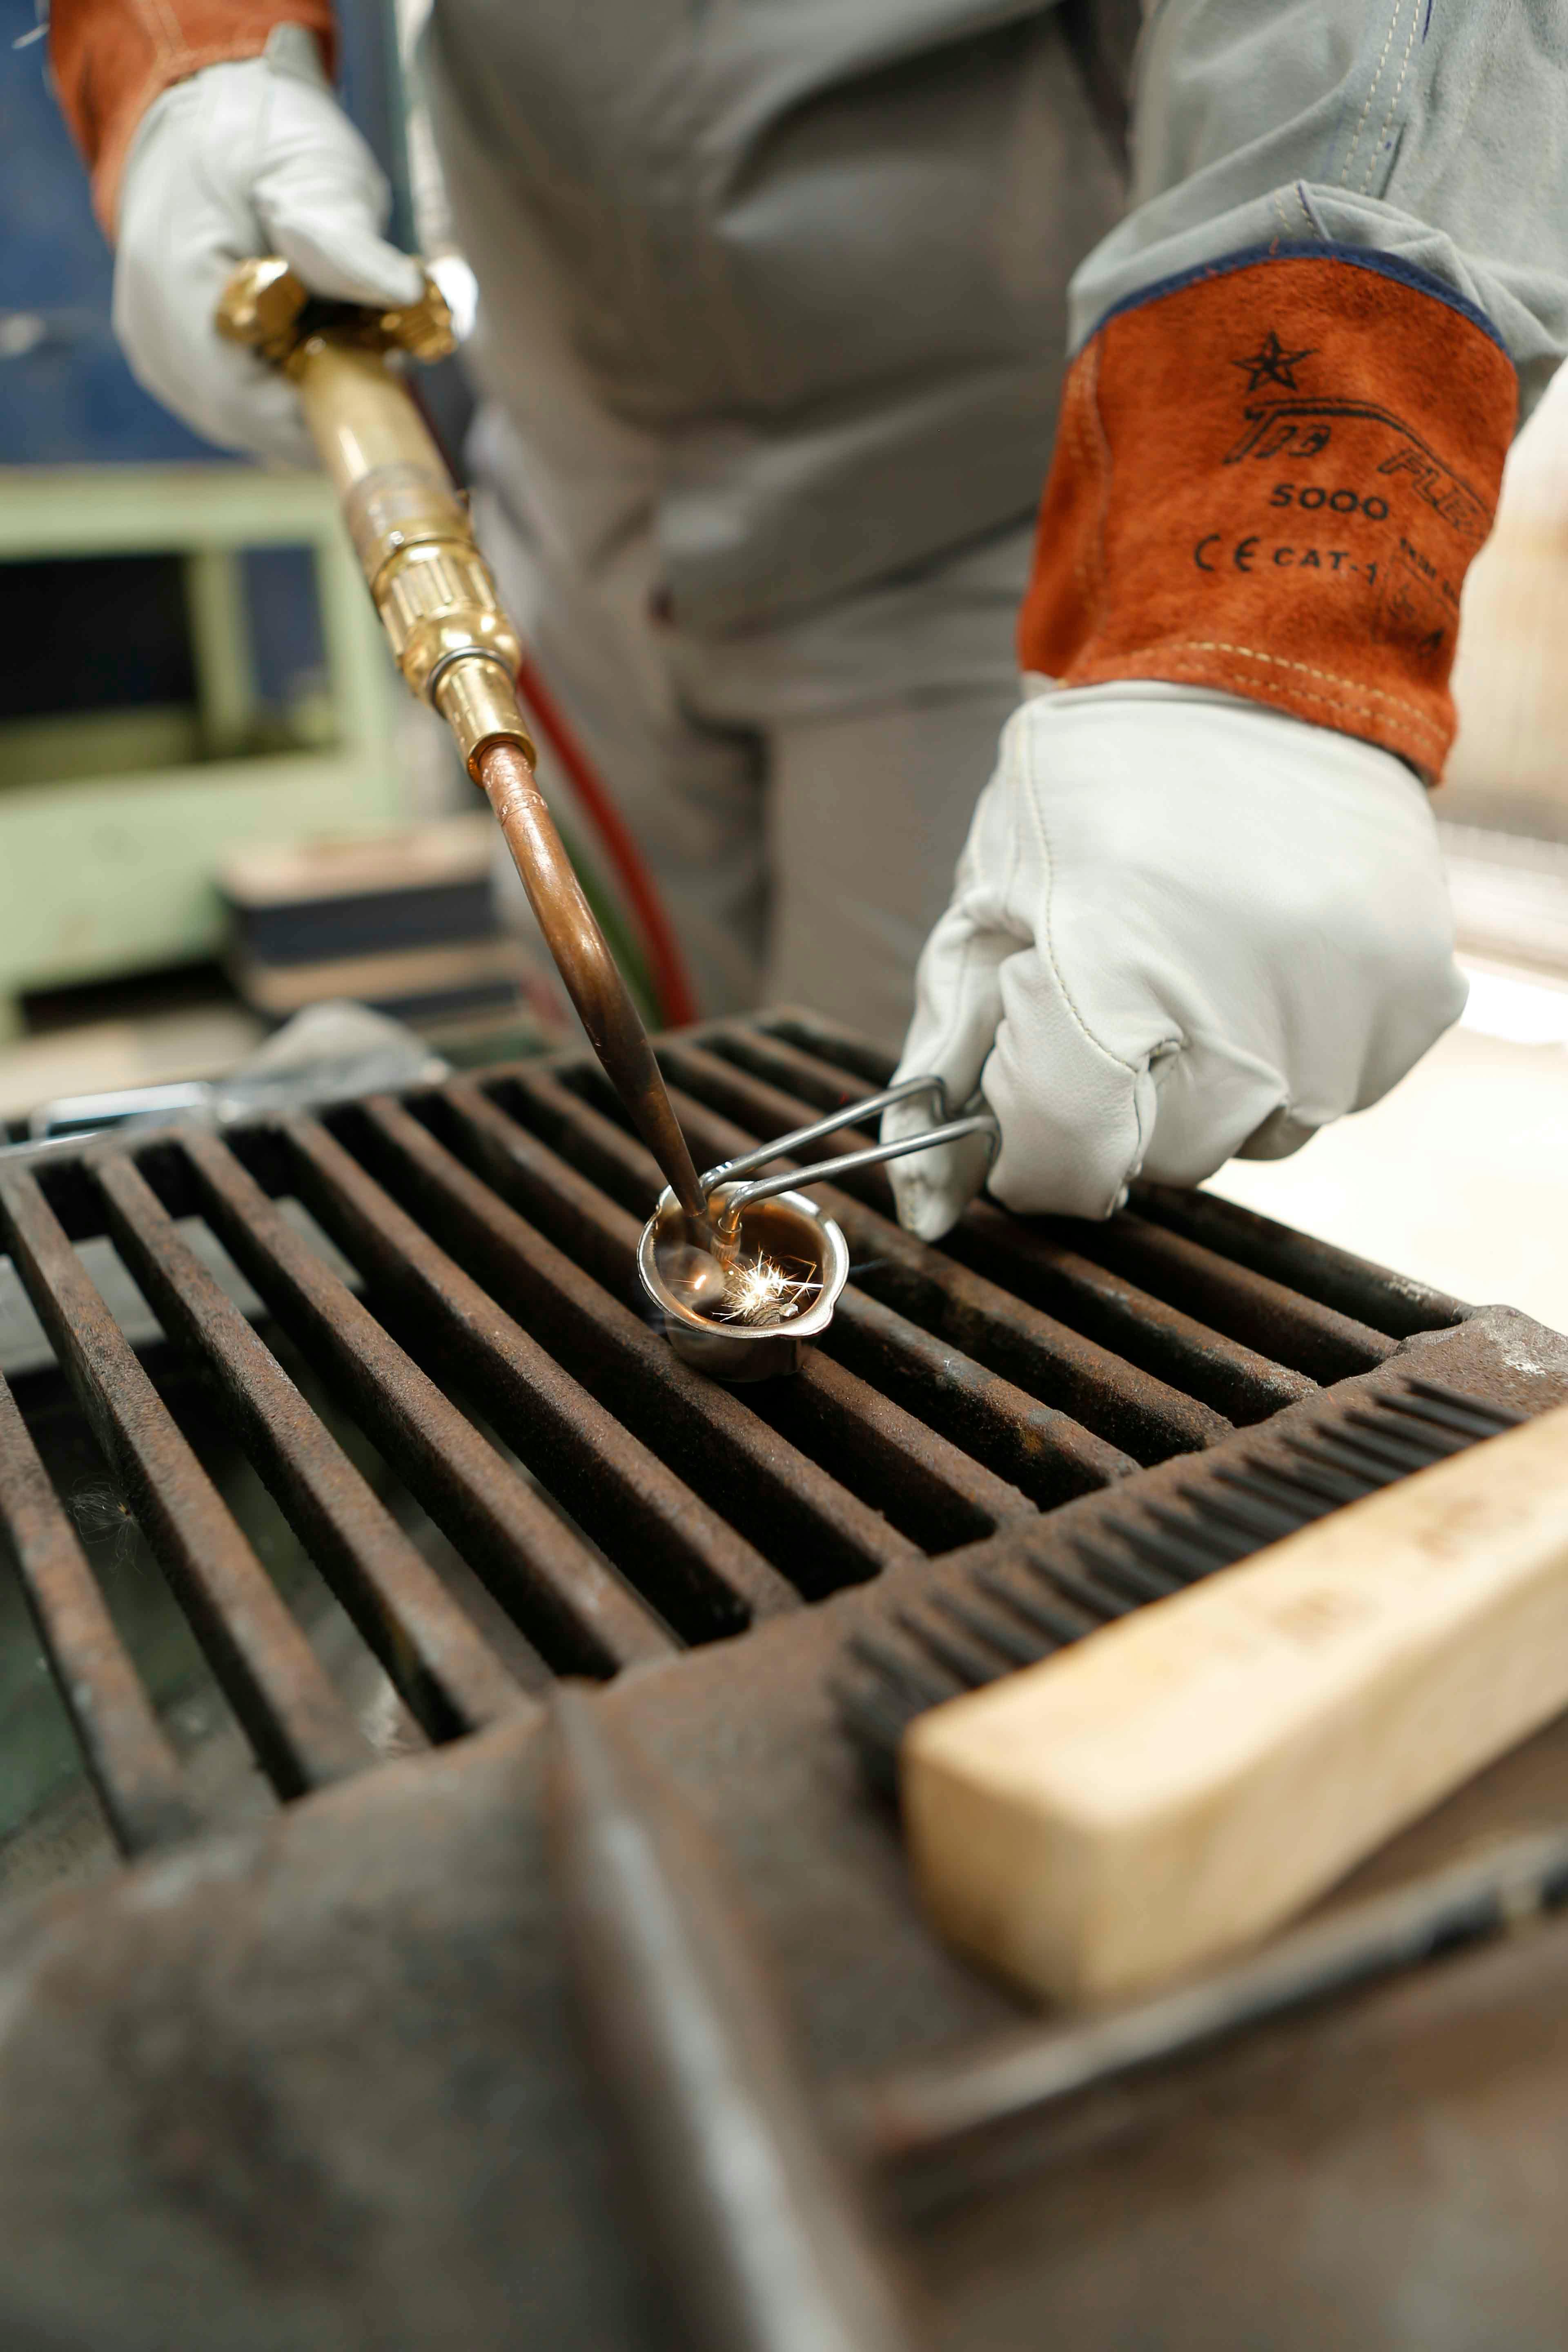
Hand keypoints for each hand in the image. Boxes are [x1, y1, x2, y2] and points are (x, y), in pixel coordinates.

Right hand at [113, 24, 422, 465]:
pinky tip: (309, 347)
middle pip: (246, 422)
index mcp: (176, 284)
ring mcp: (156, 349)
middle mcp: (152, 331)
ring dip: (299, 400)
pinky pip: (232, 402)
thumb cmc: (260, 134)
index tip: (379, 395)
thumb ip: (345, 236)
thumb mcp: (314, 166)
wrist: (202, 110)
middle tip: (376, 368)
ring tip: (341, 346)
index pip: (244, 400)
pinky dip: (279, 387)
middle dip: (317, 409)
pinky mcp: (169, 356)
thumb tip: (402, 292)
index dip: (316, 415)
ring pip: (242, 421)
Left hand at [885, 683, 1465, 1238]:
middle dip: (1124, 1102)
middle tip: (1125, 998)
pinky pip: (1338, 1092)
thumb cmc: (1099, 786)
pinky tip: (1272, 958)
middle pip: (1166, 1157)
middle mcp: (1244, 1015)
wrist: (1257, 667)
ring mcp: (1344, 1014)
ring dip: (1216, 1083)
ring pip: (1258, 1137)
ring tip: (1204, 966)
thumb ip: (951, 1058)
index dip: (1036, 1143)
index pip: (1071, 1156)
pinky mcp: (1414, 1001)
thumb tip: (928, 1201)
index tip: (1034, 1094)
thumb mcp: (989, 903)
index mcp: (1115, 976)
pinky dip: (1297, 1051)